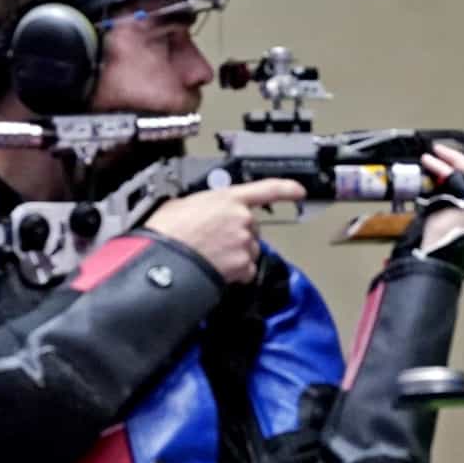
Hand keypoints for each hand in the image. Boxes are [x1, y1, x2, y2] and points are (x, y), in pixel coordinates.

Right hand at [145, 178, 305, 283]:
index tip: (299, 191)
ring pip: (250, 251)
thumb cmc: (167, 232)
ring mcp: (245, 242)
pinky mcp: (243, 265)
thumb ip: (202, 205)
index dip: (286, 189)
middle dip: (239, 236)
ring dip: (236, 255)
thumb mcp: (182, 205)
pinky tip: (216, 269)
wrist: (163, 259)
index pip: (266, 189)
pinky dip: (236, 273)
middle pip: (253, 229)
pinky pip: (247, 271)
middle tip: (215, 242)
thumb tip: (197, 213)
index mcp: (228, 198)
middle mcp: (242, 218)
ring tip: (211, 257)